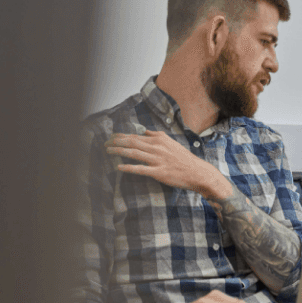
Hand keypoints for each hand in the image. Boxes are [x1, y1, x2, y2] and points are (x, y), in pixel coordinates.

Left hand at [106, 130, 230, 200]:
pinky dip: (129, 167)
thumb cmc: (183, 158)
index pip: (136, 135)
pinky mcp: (159, 172)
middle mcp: (157, 147)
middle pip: (132, 142)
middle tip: (105, 143)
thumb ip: (157, 135)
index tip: (111, 136)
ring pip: (134, 153)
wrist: (196, 171)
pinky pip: (140, 169)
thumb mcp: (171, 142)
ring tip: (108, 151)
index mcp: (159, 139)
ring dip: (119, 151)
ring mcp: (157, 159)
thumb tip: (145, 130)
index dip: (122, 136)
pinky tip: (119, 167)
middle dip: (117, 142)